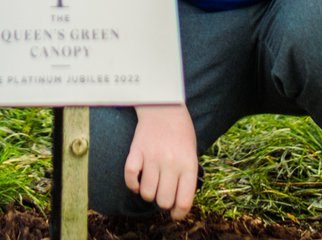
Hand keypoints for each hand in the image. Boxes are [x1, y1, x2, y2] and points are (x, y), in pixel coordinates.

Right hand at [124, 104, 197, 219]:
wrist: (164, 106)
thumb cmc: (180, 133)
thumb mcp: (191, 154)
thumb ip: (187, 177)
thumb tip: (177, 204)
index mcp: (188, 165)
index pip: (183, 201)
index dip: (178, 214)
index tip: (174, 214)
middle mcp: (170, 163)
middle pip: (163, 201)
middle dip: (162, 202)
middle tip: (162, 194)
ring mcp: (152, 157)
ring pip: (146, 193)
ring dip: (148, 193)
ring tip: (151, 184)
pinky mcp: (136, 151)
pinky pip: (130, 177)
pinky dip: (132, 184)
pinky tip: (137, 180)